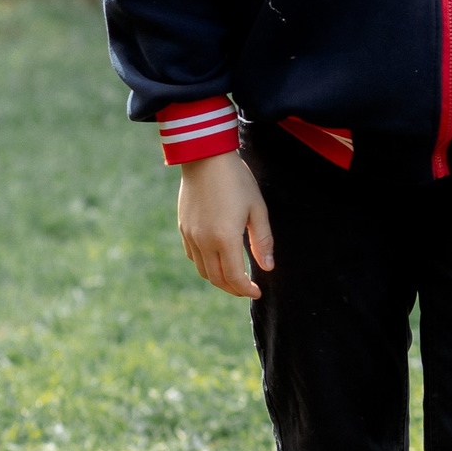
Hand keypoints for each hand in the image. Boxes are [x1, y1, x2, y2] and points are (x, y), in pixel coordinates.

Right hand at [178, 152, 273, 298]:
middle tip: (247, 289)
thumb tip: (268, 266)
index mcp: (224, 238)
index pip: (234, 277)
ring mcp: (191, 236)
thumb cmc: (237, 181)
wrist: (205, 159)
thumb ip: (262, 240)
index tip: (257, 292)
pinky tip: (218, 260)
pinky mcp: (183, 229)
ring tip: (235, 278)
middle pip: (217, 278)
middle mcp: (204, 242)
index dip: (246, 289)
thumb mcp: (257, 208)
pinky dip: (206, 265)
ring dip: (219, 279)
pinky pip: (193, 257)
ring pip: (203, 270)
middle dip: (233, 288)